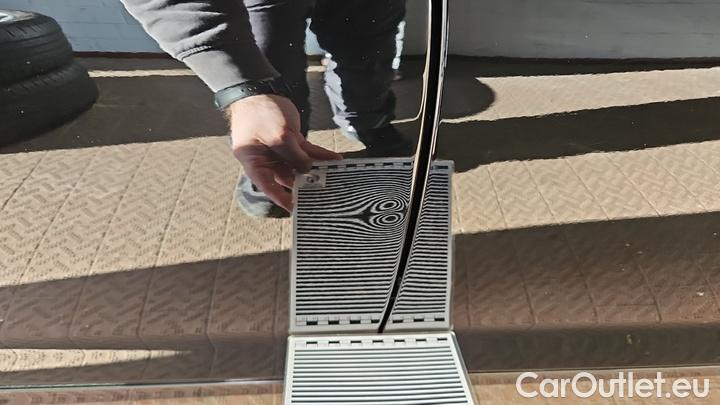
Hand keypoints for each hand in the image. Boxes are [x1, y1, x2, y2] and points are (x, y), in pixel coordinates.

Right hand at [228, 94, 341, 211]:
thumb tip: (307, 169)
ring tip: (333, 176)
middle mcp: (266, 159)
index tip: (294, 209)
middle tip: (321, 193)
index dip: (280, 198)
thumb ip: (294, 155)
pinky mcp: (290, 140)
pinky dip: (320, 155)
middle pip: (286, 176)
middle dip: (303, 184)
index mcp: (254, 161)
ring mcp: (278, 150)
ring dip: (315, 169)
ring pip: (299, 165)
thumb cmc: (258, 113)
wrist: (259, 90)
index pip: (267, 185)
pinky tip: (334, 159)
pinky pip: (307, 151)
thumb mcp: (278, 136)